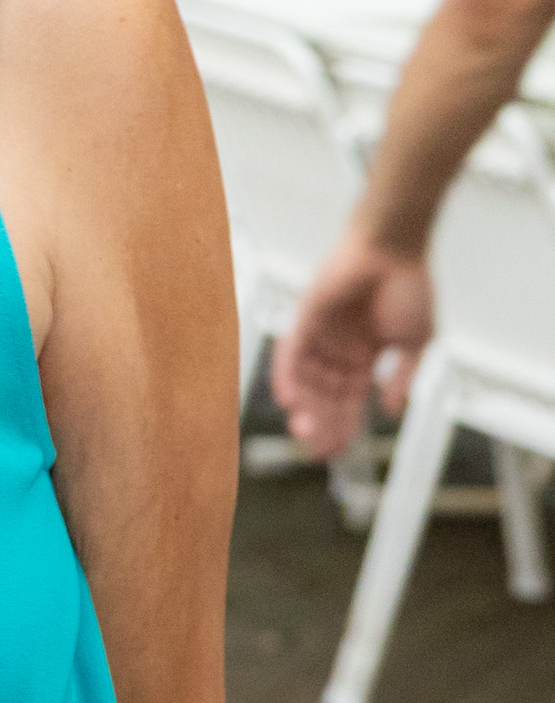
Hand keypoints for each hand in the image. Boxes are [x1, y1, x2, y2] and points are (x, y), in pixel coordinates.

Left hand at [272, 238, 434, 458]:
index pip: (349, 399)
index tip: (339, 452)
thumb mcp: (414, 343)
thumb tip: (389, 412)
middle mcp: (337, 349)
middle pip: (324, 395)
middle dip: (322, 423)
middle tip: (319, 451)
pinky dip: (288, 376)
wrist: (394, 250)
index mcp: (363, 356)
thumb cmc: (408, 288)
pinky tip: (290, 400)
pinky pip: (290, 352)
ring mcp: (320, 334)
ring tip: (307, 432)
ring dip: (306, 407)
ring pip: (306, 379)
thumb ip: (402, 377)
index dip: (344, 425)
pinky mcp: (305, 318)